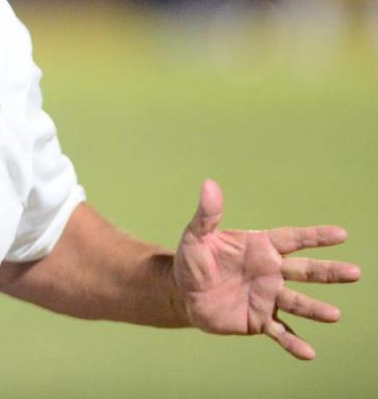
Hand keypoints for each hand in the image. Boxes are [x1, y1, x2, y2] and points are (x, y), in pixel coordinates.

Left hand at [173, 179, 359, 358]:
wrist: (183, 293)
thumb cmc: (192, 260)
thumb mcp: (196, 235)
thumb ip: (207, 214)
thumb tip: (209, 184)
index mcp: (260, 247)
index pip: (292, 239)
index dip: (315, 237)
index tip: (341, 234)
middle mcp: (270, 272)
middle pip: (305, 271)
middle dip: (329, 272)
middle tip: (355, 273)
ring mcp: (268, 297)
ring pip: (297, 302)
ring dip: (315, 309)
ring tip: (334, 314)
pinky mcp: (259, 321)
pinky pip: (280, 332)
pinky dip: (293, 342)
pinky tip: (308, 353)